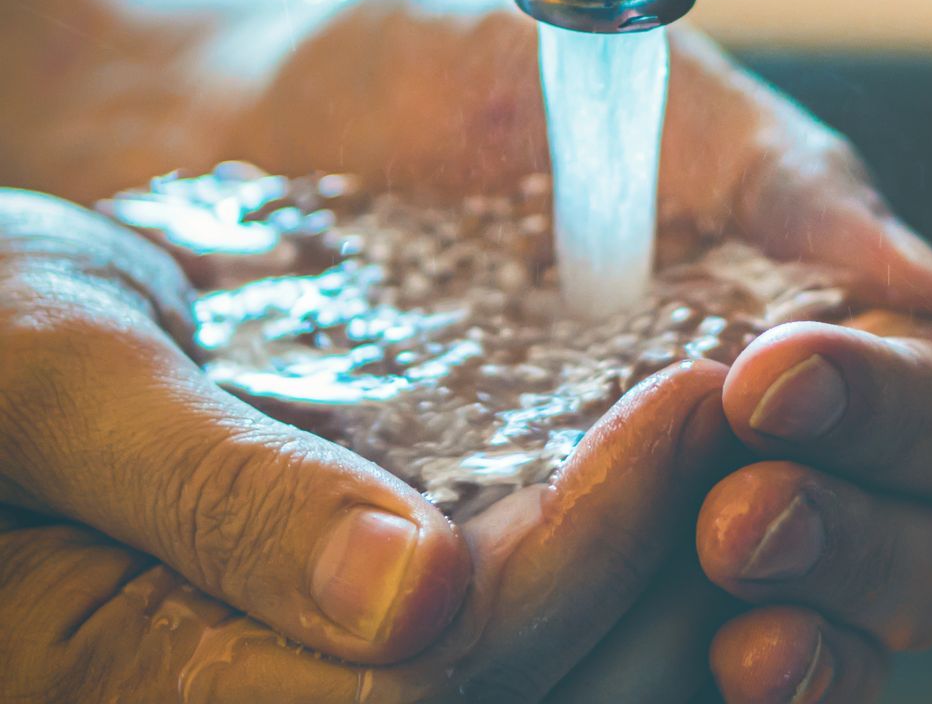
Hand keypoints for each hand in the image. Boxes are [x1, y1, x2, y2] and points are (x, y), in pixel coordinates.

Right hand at [0, 188, 736, 700]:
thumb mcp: (65, 366)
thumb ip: (220, 491)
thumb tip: (414, 602)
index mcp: (162, 679)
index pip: (442, 673)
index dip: (590, 546)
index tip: (686, 395)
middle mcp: (258, 703)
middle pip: (535, 701)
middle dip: (668, 569)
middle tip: (755, 411)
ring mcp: (315, 673)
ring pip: (563, 695)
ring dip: (681, 592)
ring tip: (754, 446)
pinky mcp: (367, 639)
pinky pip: (531, 651)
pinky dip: (637, 589)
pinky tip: (700, 493)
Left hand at [6, 0, 931, 700]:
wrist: (255, 133)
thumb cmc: (446, 97)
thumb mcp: (622, 90)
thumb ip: (776, 174)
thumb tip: (917, 281)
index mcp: (811, 310)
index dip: (888, 404)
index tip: (768, 378)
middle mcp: (777, 435)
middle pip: (922, 533)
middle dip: (858, 534)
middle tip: (739, 513)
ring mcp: (692, 523)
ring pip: (850, 626)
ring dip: (821, 637)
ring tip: (732, 622)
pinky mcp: (589, 592)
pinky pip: (699, 670)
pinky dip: (744, 687)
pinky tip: (709, 673)